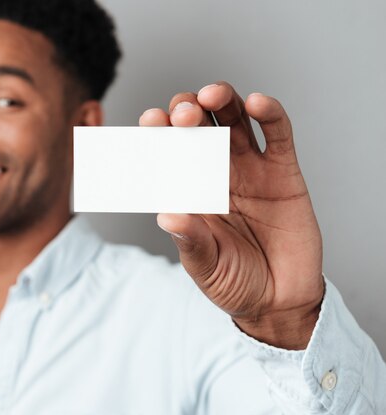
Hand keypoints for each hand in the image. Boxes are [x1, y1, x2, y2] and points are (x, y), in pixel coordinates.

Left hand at [139, 82, 323, 349]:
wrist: (279, 300)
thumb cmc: (234, 282)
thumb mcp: (206, 266)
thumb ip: (190, 241)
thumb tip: (167, 215)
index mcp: (189, 190)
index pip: (169, 152)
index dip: (160, 133)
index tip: (151, 120)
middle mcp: (215, 172)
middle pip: (199, 126)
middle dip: (187, 112)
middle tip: (183, 113)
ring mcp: (249, 168)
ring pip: (234, 119)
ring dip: (223, 99)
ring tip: (212, 94)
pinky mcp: (283, 171)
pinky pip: (277, 134)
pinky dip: (269, 113)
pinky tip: (258, 103)